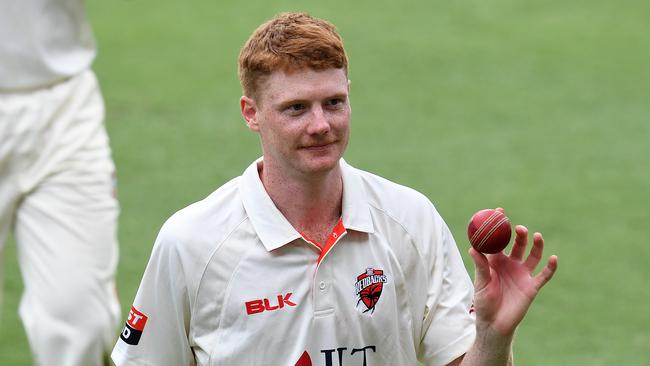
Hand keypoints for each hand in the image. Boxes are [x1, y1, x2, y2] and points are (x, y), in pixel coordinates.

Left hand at [469, 219, 557, 336]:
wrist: (494, 323)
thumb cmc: (484, 302)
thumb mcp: (481, 282)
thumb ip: (480, 265)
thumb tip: (473, 248)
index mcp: (496, 260)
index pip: (499, 239)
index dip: (500, 225)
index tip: (499, 211)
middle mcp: (511, 264)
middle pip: (518, 244)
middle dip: (520, 234)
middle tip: (519, 228)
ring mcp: (523, 274)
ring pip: (533, 256)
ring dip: (536, 246)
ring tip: (535, 236)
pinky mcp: (532, 286)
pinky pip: (544, 275)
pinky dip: (550, 267)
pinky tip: (553, 258)